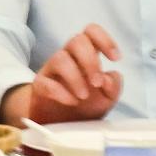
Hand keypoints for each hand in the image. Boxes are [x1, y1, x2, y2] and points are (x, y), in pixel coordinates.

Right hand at [8, 27, 123, 125]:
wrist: (61, 123)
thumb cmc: (85, 105)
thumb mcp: (107, 98)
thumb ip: (113, 87)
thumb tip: (108, 78)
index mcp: (86, 55)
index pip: (91, 32)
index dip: (104, 39)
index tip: (115, 58)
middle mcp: (68, 57)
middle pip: (77, 40)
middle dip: (90, 61)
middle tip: (97, 83)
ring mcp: (52, 70)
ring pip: (60, 58)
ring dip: (76, 78)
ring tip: (84, 96)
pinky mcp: (40, 85)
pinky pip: (45, 82)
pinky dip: (60, 92)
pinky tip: (71, 102)